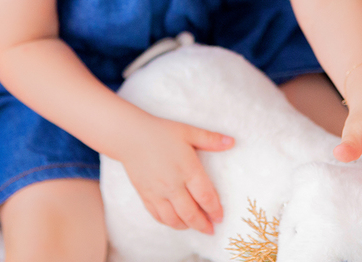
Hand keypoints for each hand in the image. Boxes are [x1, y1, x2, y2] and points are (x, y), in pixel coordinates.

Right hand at [117, 115, 233, 234]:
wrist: (129, 135)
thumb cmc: (160, 132)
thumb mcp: (188, 131)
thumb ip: (210, 139)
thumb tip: (232, 142)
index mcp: (187, 169)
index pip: (205, 197)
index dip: (215, 210)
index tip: (220, 217)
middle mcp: (173, 185)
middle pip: (191, 213)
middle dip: (203, 225)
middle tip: (210, 229)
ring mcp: (157, 192)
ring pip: (174, 219)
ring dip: (187, 226)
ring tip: (194, 225)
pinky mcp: (145, 195)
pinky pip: (158, 216)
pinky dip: (169, 222)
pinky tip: (175, 221)